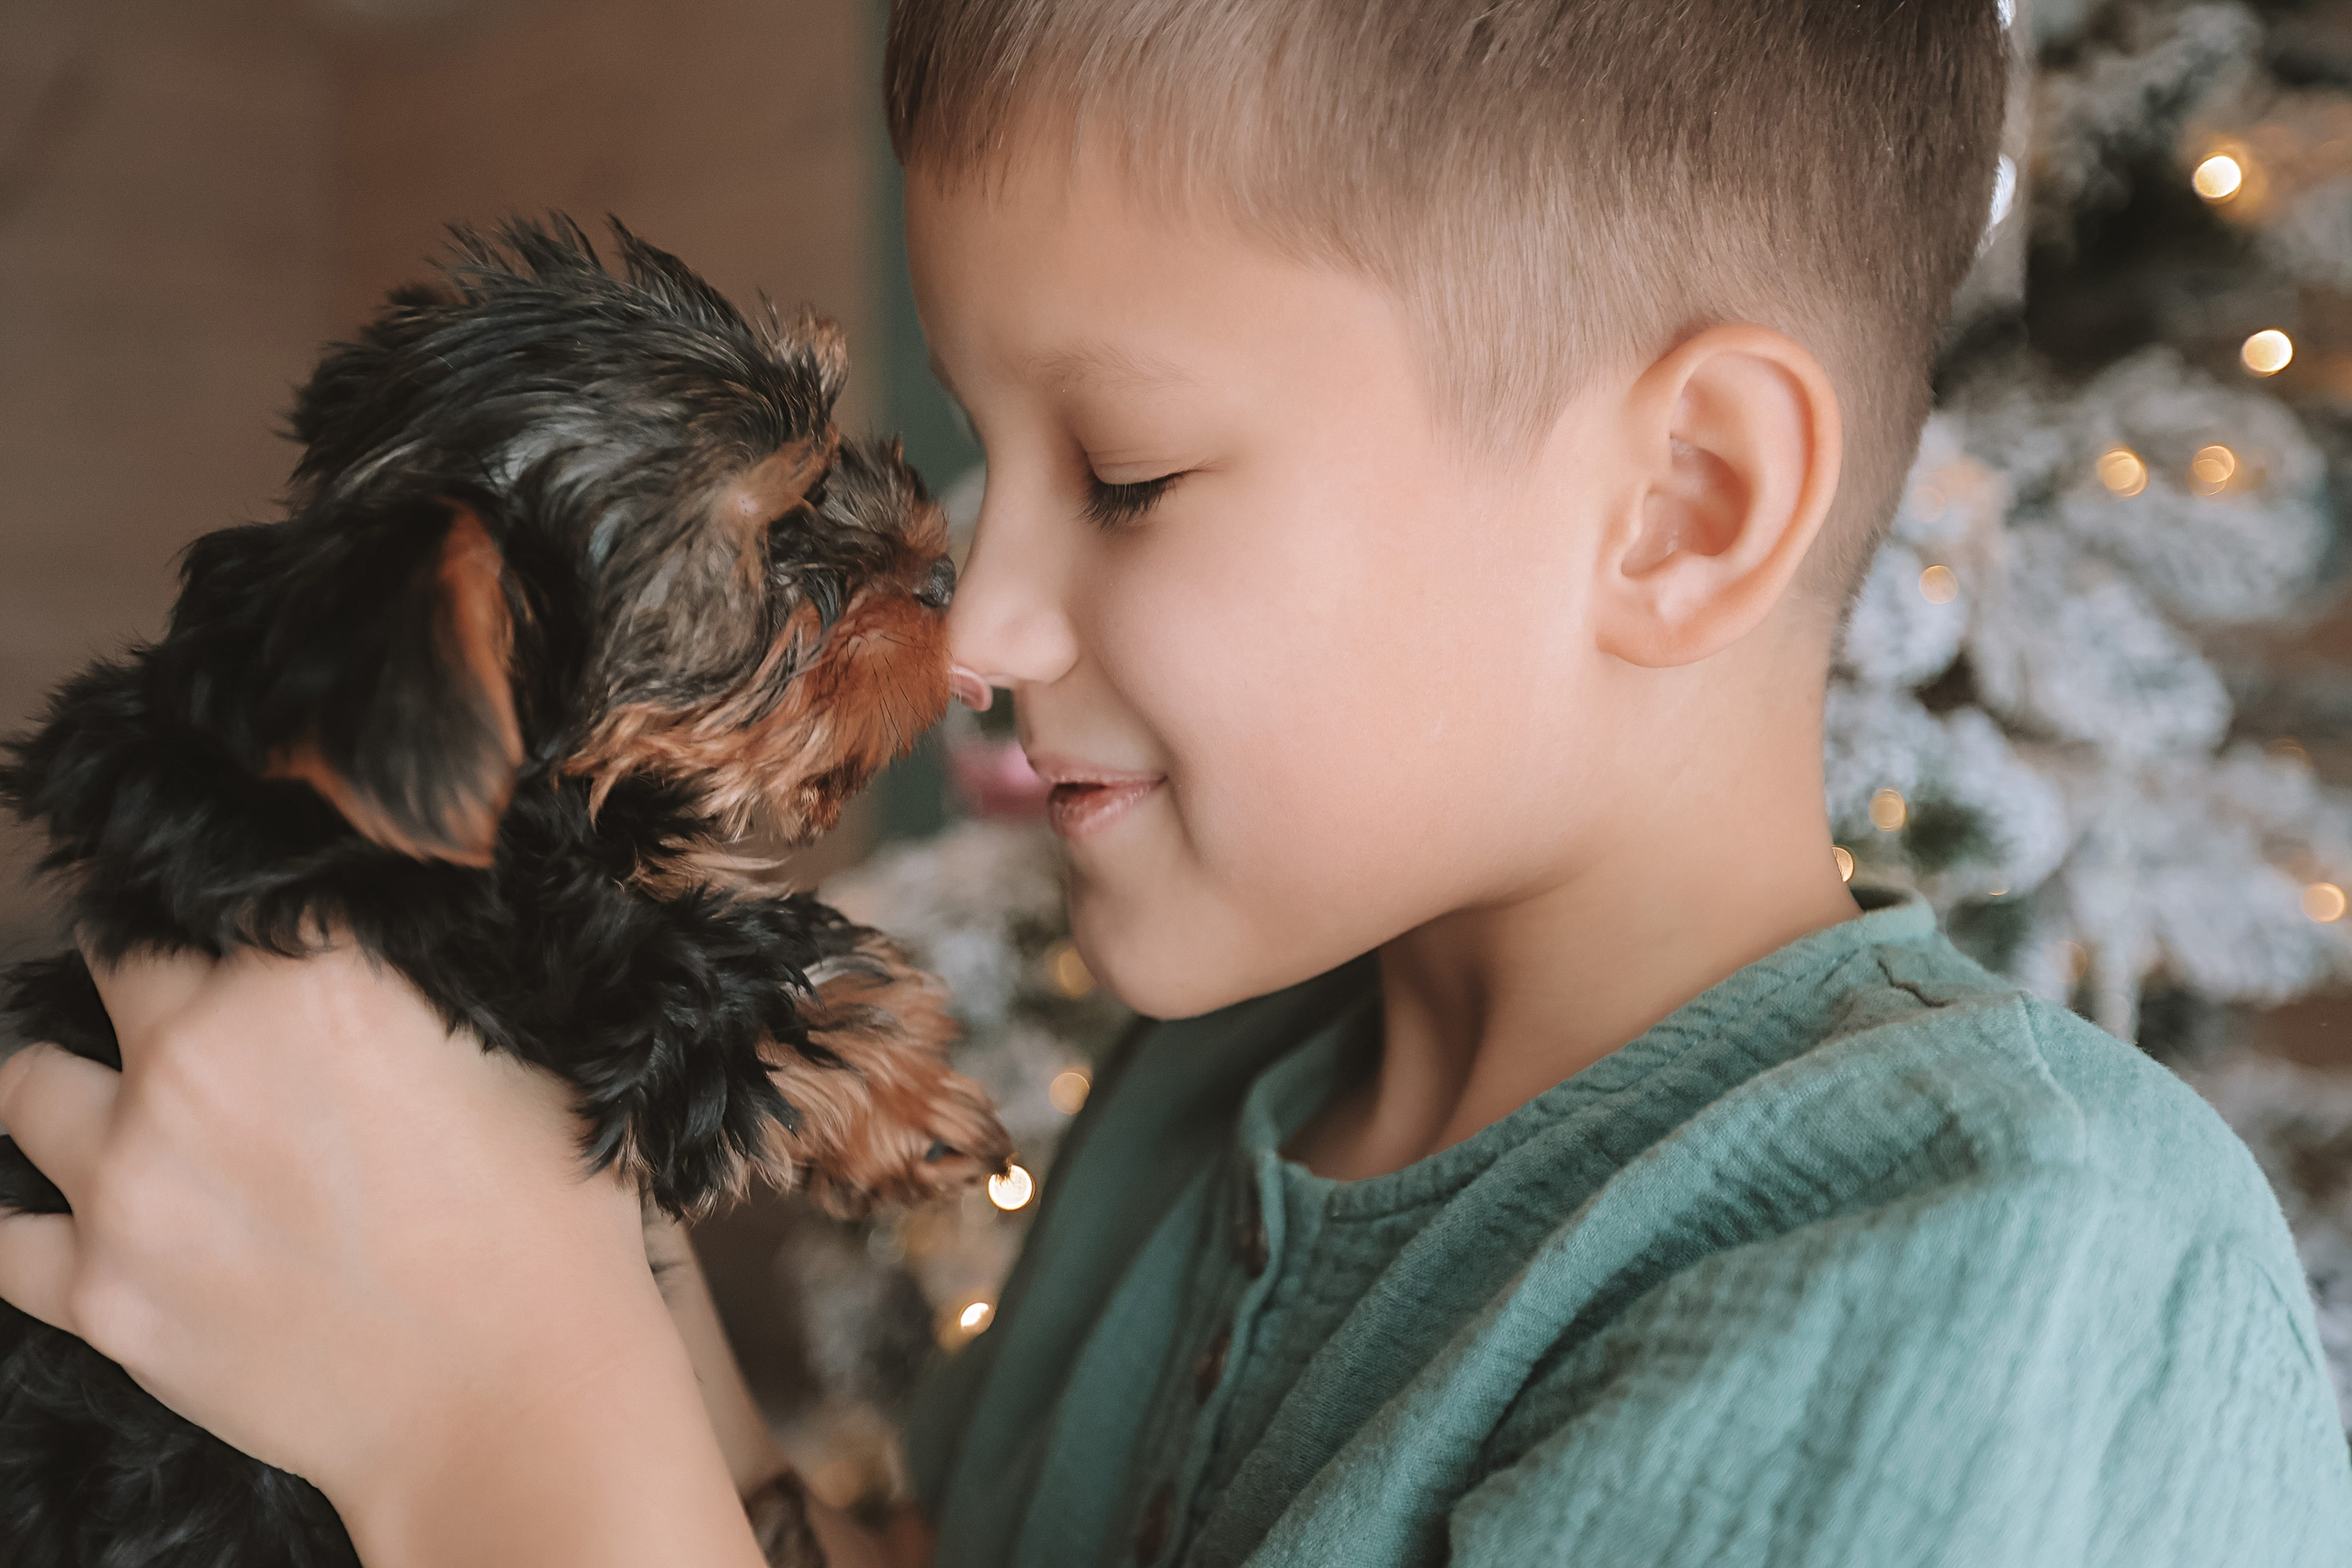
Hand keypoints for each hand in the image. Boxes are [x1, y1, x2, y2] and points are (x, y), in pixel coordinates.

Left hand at [0, 938, 722, 1559]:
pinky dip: (33, 1224)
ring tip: (125, 1113)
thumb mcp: (515, 1056)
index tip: (247, 934)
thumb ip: (413, 984)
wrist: (515, 1397)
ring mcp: (130, 1178)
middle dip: (153, 976)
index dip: (241, 910)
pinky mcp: (99, 1292)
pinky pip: (2, 1236)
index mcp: (309, 977)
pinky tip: (77, 1217)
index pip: (225, 888)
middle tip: (195, 1013)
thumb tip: (368, 938)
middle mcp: (196, 1056)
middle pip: (115, 957)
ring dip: (71, 1088)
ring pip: (25, 1084)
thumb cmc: (544, 1226)